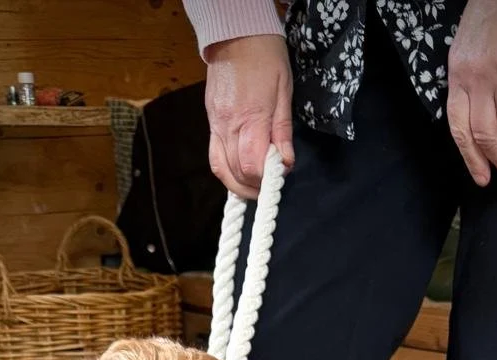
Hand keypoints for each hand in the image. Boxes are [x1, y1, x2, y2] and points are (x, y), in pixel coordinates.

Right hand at [205, 34, 294, 199]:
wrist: (236, 35)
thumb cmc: (266, 58)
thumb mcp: (284, 91)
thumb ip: (283, 130)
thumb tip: (285, 162)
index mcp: (250, 117)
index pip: (252, 165)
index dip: (265, 178)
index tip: (278, 175)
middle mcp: (228, 125)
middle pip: (235, 173)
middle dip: (253, 187)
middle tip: (268, 187)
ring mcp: (216, 124)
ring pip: (220, 169)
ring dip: (237, 185)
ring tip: (253, 187)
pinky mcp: (210, 122)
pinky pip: (214, 155)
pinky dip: (227, 170)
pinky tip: (240, 171)